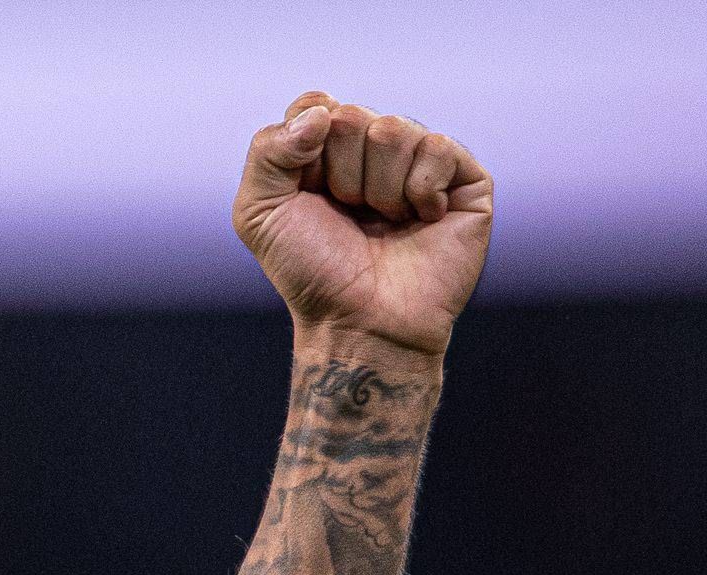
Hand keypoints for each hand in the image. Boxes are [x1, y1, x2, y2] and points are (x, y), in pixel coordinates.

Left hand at [234, 93, 491, 357]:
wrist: (361, 321)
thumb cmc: (311, 271)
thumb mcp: (259, 213)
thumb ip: (268, 151)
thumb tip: (323, 110)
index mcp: (326, 151)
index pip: (315, 104)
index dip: (306, 149)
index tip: (308, 193)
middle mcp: (374, 150)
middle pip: (351, 116)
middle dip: (340, 175)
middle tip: (347, 214)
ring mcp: (420, 161)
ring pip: (393, 130)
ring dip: (376, 189)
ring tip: (382, 223)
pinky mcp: (464, 177)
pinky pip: (437, 147)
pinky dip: (419, 190)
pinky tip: (420, 220)